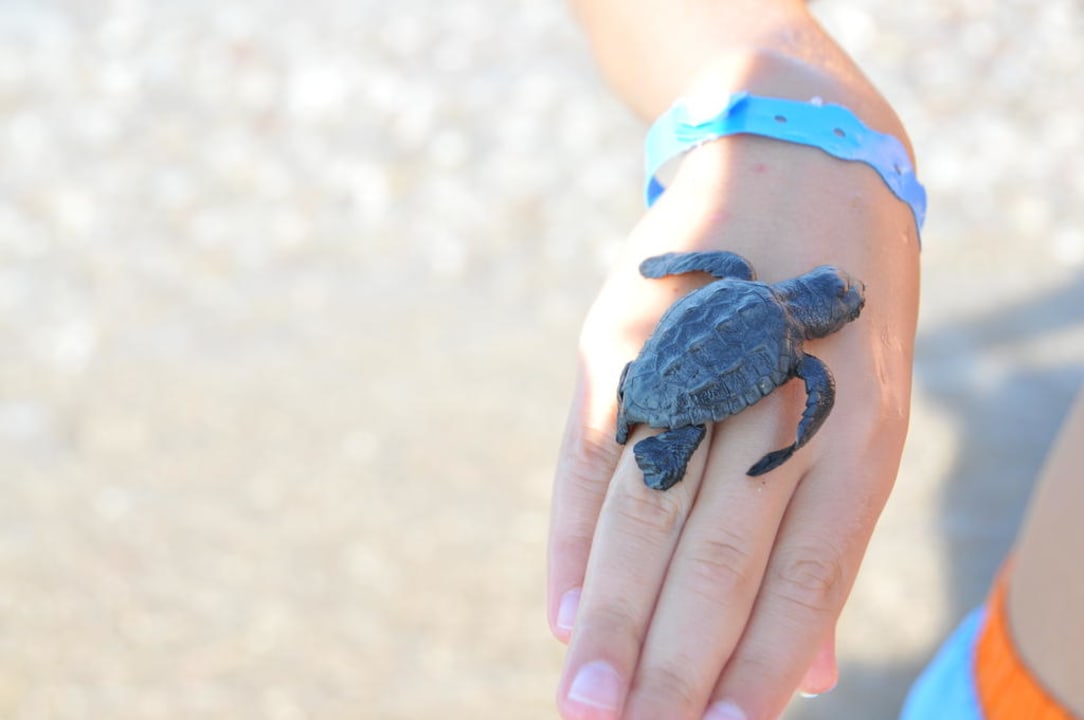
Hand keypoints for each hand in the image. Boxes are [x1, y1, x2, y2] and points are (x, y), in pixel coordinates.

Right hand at [547, 134, 918, 718]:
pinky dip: (574, 536)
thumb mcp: (872, 408)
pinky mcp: (623, 335)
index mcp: (860, 426)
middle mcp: (775, 396)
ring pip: (646, 512)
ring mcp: (689, 360)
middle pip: (716, 555)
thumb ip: (825, 535)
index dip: (758, 664)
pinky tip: (565, 611)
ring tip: (586, 703)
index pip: (804, 573)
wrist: (796, 156)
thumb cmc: (839, 313)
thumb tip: (800, 672)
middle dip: (669, 662)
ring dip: (612, 616)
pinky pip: (591, 452)